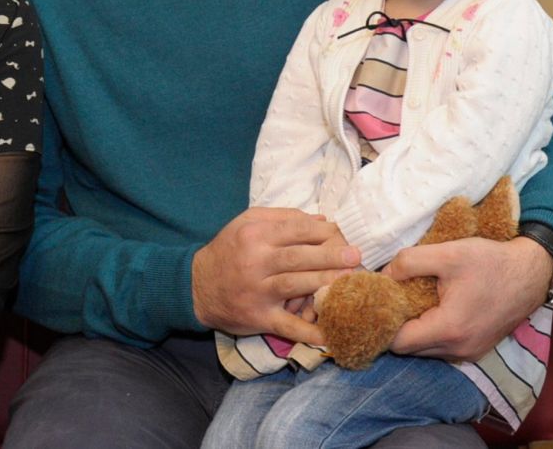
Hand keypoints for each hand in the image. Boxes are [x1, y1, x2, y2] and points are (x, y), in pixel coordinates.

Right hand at [192, 208, 359, 341]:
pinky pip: (287, 325)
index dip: (322, 231)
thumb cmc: (228, 250)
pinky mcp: (258, 317)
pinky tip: (330, 334)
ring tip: (350, 283)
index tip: (342, 234)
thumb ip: (282, 217)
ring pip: (296, 286)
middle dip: (331, 256)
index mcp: (255, 235)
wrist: (196, 286)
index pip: (296, 229)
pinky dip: (308, 332)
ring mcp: (257, 291)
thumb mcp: (246, 223)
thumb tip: (321, 220)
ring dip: (325, 284)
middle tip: (355, 256)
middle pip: (299, 257)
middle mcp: (255, 261)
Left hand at [385, 235, 551, 359]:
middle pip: (410, 350)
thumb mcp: (447, 253)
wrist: (531, 273)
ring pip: (425, 351)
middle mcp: (458, 349)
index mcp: (449, 329)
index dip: (382, 323)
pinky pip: (443, 348)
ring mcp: (470, 353)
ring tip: (411, 301)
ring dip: (415, 331)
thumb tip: (383, 275)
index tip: (377, 302)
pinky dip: (432, 333)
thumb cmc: (491, 262)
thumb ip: (409, 262)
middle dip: (396, 326)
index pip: (398, 343)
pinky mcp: (477, 349)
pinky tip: (433, 308)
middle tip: (391, 299)